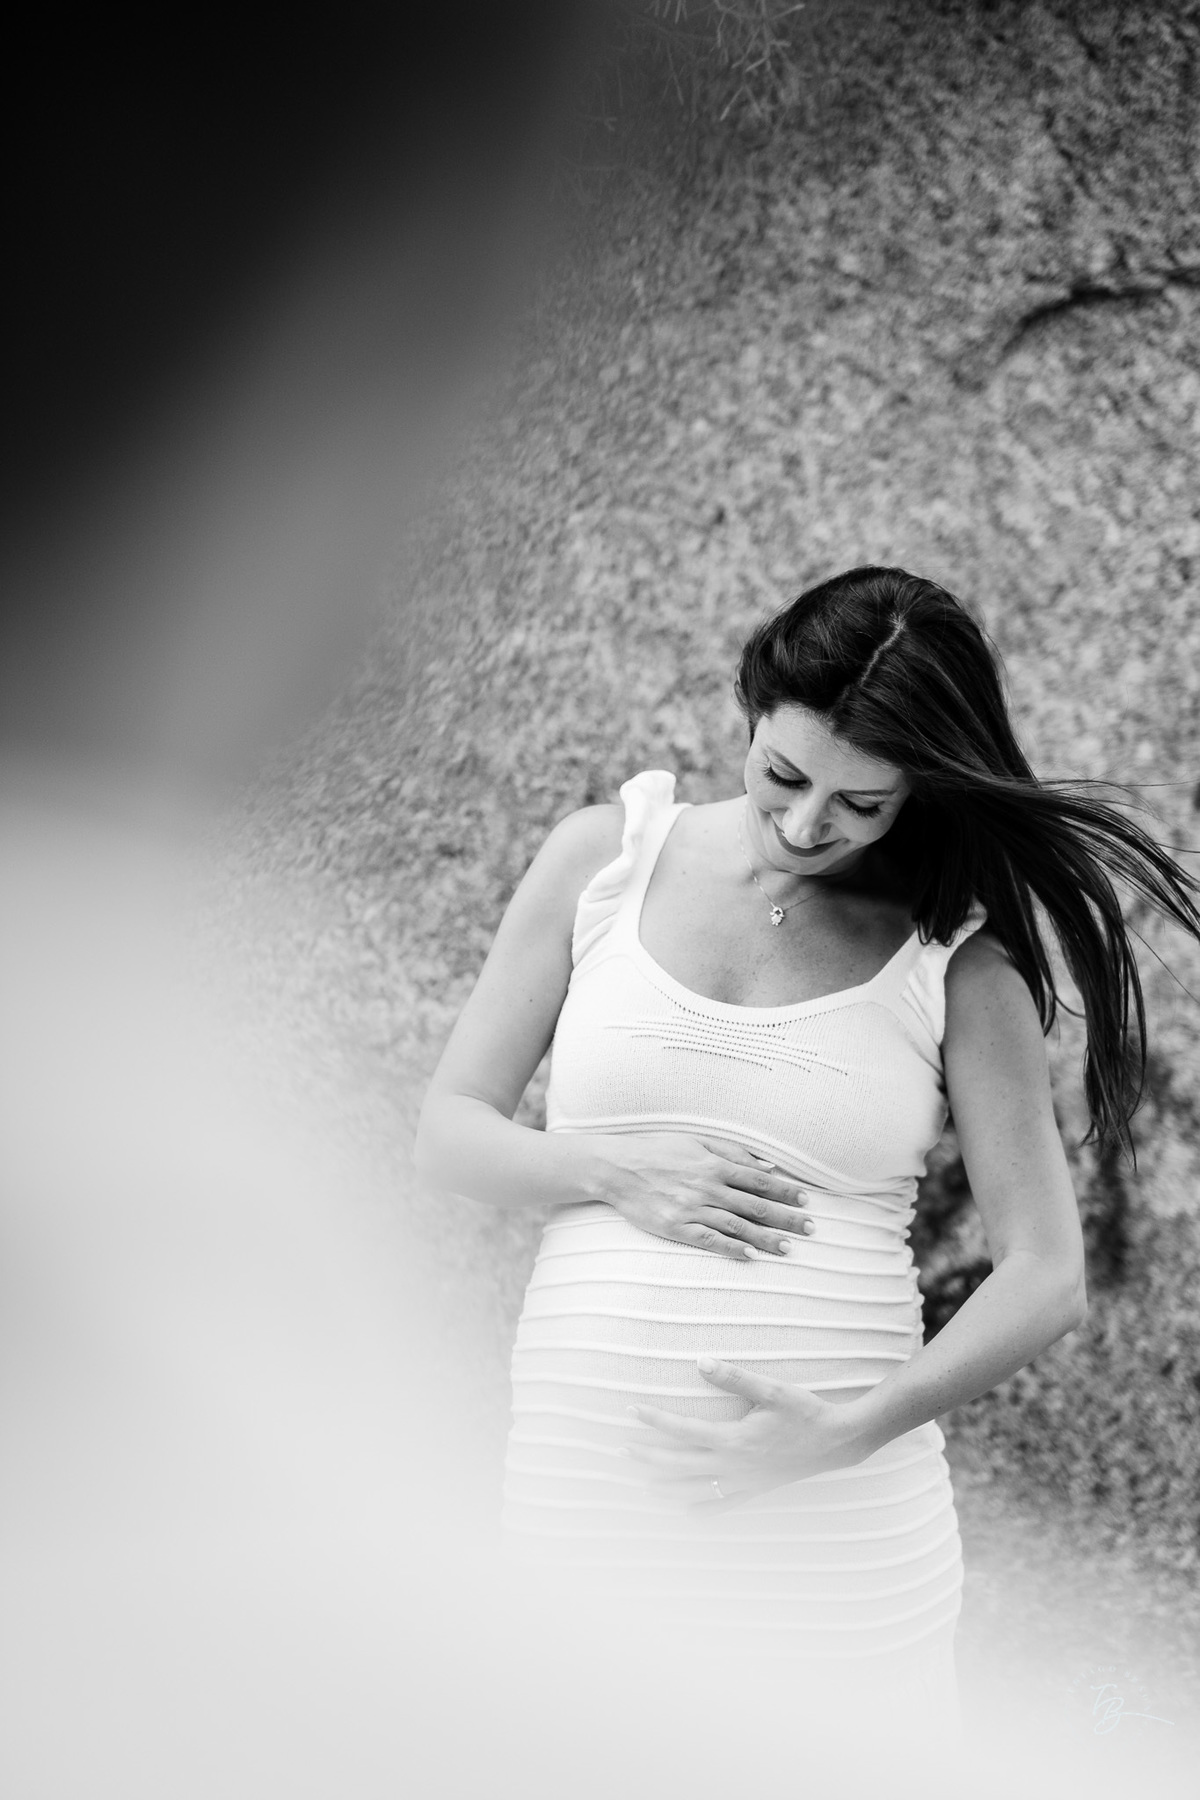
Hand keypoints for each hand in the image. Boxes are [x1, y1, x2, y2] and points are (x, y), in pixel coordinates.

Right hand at [578, 1133, 813, 1260]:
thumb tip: (767, 1166)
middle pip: (755, 1206)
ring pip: (737, 1226)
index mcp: (713, 1164)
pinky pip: (708, 1241)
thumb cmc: (657, 1150)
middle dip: (786, 1218)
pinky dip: (730, 1249)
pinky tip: (750, 1256)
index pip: (759, 1180)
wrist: (616, 1168)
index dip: (785, 1191)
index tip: (806, 1200)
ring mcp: (691, 1209)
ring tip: (789, 1248)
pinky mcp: (675, 1228)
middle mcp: (707, 1187)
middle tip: (811, 1229)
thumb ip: (732, 1152)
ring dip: (766, 1238)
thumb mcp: (696, 1140)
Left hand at [623, 1357, 876, 1509]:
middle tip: (621, 1451)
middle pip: (680, 1464)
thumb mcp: (772, 1390)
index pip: (682, 1430)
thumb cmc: (805, 1412)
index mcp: (734, 1439)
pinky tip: (688, 1512)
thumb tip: (700, 1362)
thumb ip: (734, 1378)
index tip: (631, 1409)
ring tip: (643, 1484)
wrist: (838, 1442)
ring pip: (697, 1488)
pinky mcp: (757, 1490)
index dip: (654, 1420)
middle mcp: (735, 1465)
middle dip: (649, 1457)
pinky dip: (703, 1508)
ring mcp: (745, 1482)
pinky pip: (724, 1504)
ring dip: (668, 1485)